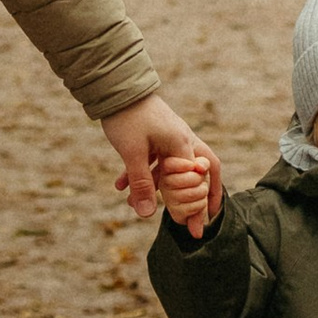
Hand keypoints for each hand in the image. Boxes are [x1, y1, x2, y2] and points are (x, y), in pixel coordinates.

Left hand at [103, 94, 217, 223]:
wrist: (116, 87)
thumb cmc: (128, 117)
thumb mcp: (133, 154)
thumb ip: (141, 184)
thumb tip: (147, 214)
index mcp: (182, 145)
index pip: (198, 182)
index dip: (198, 208)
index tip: (195, 230)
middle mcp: (182, 140)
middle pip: (200, 172)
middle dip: (198, 196)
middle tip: (195, 218)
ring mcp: (170, 136)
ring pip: (172, 168)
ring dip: (157, 187)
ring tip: (137, 203)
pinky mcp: (156, 134)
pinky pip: (156, 159)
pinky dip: (142, 173)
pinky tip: (121, 184)